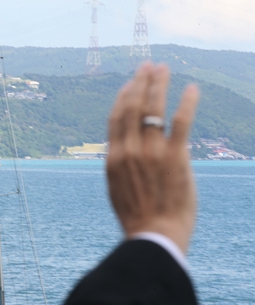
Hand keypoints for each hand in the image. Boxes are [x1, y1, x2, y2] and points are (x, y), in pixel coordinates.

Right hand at [106, 63, 199, 253]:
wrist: (153, 236)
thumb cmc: (136, 218)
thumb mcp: (116, 189)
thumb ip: (119, 166)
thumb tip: (121, 151)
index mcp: (113, 158)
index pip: (116, 117)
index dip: (123, 96)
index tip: (131, 83)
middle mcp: (129, 151)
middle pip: (133, 107)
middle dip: (140, 82)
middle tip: (148, 66)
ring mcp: (151, 153)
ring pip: (154, 109)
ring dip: (159, 85)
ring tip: (164, 69)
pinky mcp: (175, 157)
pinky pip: (181, 122)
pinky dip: (187, 103)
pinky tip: (192, 89)